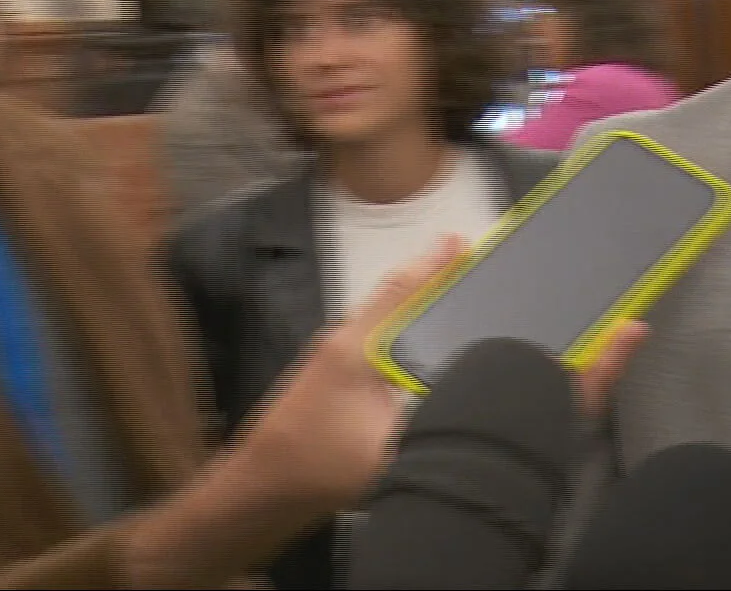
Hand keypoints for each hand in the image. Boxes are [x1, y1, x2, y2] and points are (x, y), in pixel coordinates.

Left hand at [236, 235, 467, 509]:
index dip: (435, 265)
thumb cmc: (320, 466)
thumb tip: (471, 397)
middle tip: (467, 260)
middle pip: (394, 297)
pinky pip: (376, 340)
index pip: (403, 292)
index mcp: (357, 347)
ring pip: (382, 319)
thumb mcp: (391, 448)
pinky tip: (420, 345)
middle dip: (431, 277)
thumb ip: (435, 420)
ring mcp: (331, 360)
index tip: (461, 239)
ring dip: (415, 302)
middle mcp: (342, 342)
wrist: (259, 491)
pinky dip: (402, 329)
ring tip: (453, 294)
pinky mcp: (329, 381)